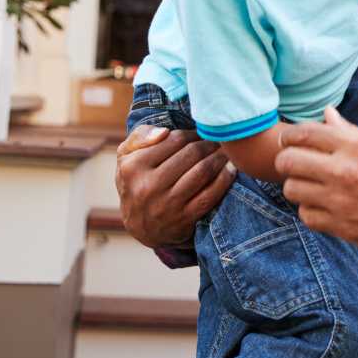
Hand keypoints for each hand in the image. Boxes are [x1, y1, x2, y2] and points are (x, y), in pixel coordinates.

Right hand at [115, 124, 234, 248]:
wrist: (140, 226)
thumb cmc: (137, 181)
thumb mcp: (126, 157)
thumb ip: (140, 136)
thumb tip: (164, 132)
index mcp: (134, 166)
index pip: (174, 139)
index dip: (193, 133)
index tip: (201, 132)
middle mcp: (149, 186)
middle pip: (191, 153)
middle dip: (209, 143)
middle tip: (219, 139)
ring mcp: (167, 204)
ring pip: (202, 171)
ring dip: (219, 158)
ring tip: (225, 151)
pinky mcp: (183, 219)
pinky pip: (210, 195)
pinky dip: (224, 179)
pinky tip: (231, 169)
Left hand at [275, 108, 357, 254]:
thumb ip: (350, 132)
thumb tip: (327, 114)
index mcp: (356, 145)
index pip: (303, 133)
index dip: (290, 136)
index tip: (288, 141)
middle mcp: (345, 170)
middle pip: (290, 162)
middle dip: (286, 162)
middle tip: (292, 165)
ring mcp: (342, 200)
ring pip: (293, 190)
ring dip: (298, 187)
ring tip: (309, 186)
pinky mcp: (344, 227)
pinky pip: (308, 216)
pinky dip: (311, 211)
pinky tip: (323, 206)